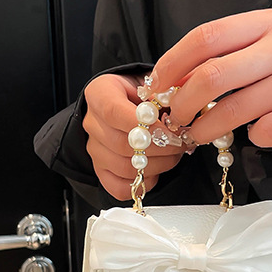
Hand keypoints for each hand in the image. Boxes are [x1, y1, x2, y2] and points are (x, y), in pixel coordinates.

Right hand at [83, 73, 184, 199]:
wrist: (130, 104)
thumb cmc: (143, 94)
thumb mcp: (153, 84)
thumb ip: (162, 94)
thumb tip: (179, 111)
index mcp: (99, 94)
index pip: (114, 112)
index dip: (143, 124)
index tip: (168, 128)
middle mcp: (92, 123)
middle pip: (121, 144)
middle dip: (158, 148)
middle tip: (179, 143)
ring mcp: (95, 149)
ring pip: (124, 168)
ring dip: (157, 165)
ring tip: (174, 155)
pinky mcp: (101, 170)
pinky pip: (119, 187)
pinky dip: (142, 183)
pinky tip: (156, 170)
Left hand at [148, 9, 271, 147]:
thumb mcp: (264, 40)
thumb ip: (226, 52)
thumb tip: (173, 81)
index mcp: (265, 23)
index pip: (205, 38)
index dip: (172, 63)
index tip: (155, 85)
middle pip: (213, 77)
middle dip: (182, 103)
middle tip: (173, 119)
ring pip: (233, 112)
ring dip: (204, 129)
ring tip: (195, 136)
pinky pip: (264, 132)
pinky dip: (252, 137)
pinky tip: (253, 132)